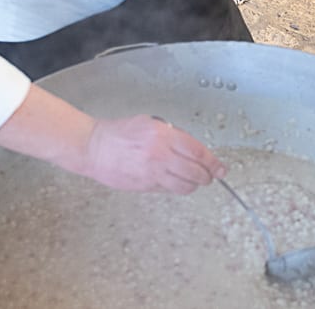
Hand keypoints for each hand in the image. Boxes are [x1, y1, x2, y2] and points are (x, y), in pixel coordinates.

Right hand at [80, 114, 225, 193]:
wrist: (94, 147)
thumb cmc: (120, 133)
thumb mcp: (150, 124)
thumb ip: (173, 135)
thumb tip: (192, 148)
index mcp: (164, 135)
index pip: (199, 152)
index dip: (214, 163)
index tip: (221, 168)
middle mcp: (160, 155)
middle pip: (196, 172)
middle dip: (208, 176)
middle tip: (211, 176)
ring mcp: (152, 172)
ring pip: (185, 186)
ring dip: (194, 185)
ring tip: (195, 180)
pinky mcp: (144, 186)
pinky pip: (168, 190)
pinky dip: (176, 188)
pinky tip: (175, 182)